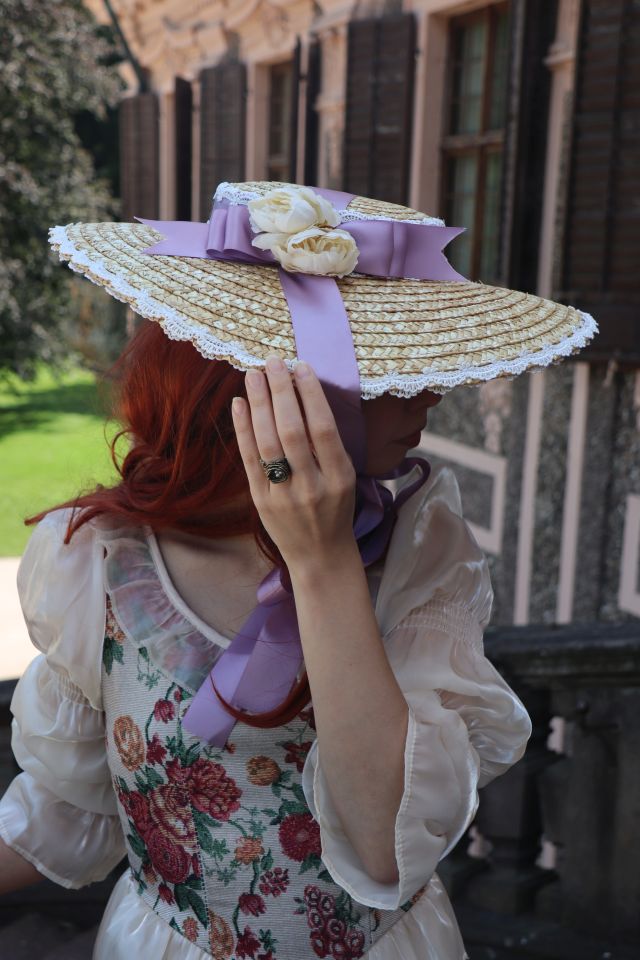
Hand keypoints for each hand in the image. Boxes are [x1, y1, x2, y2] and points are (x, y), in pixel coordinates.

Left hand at [231, 355, 356, 568]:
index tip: (301, 366)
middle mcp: (312, 486)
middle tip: (273, 361)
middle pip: (293, 432)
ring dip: (260, 405)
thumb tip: (305, 394)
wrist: (320, 556)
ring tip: (254, 374)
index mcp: (340, 477)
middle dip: (281, 392)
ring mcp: (284, 496)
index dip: (311, 395)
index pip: (323, 429)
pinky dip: (242, 430)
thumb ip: (329, 444)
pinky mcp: (261, 502)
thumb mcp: (346, 478)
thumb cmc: (336, 510)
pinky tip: (240, 404)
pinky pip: (249, 460)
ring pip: (268, 444)